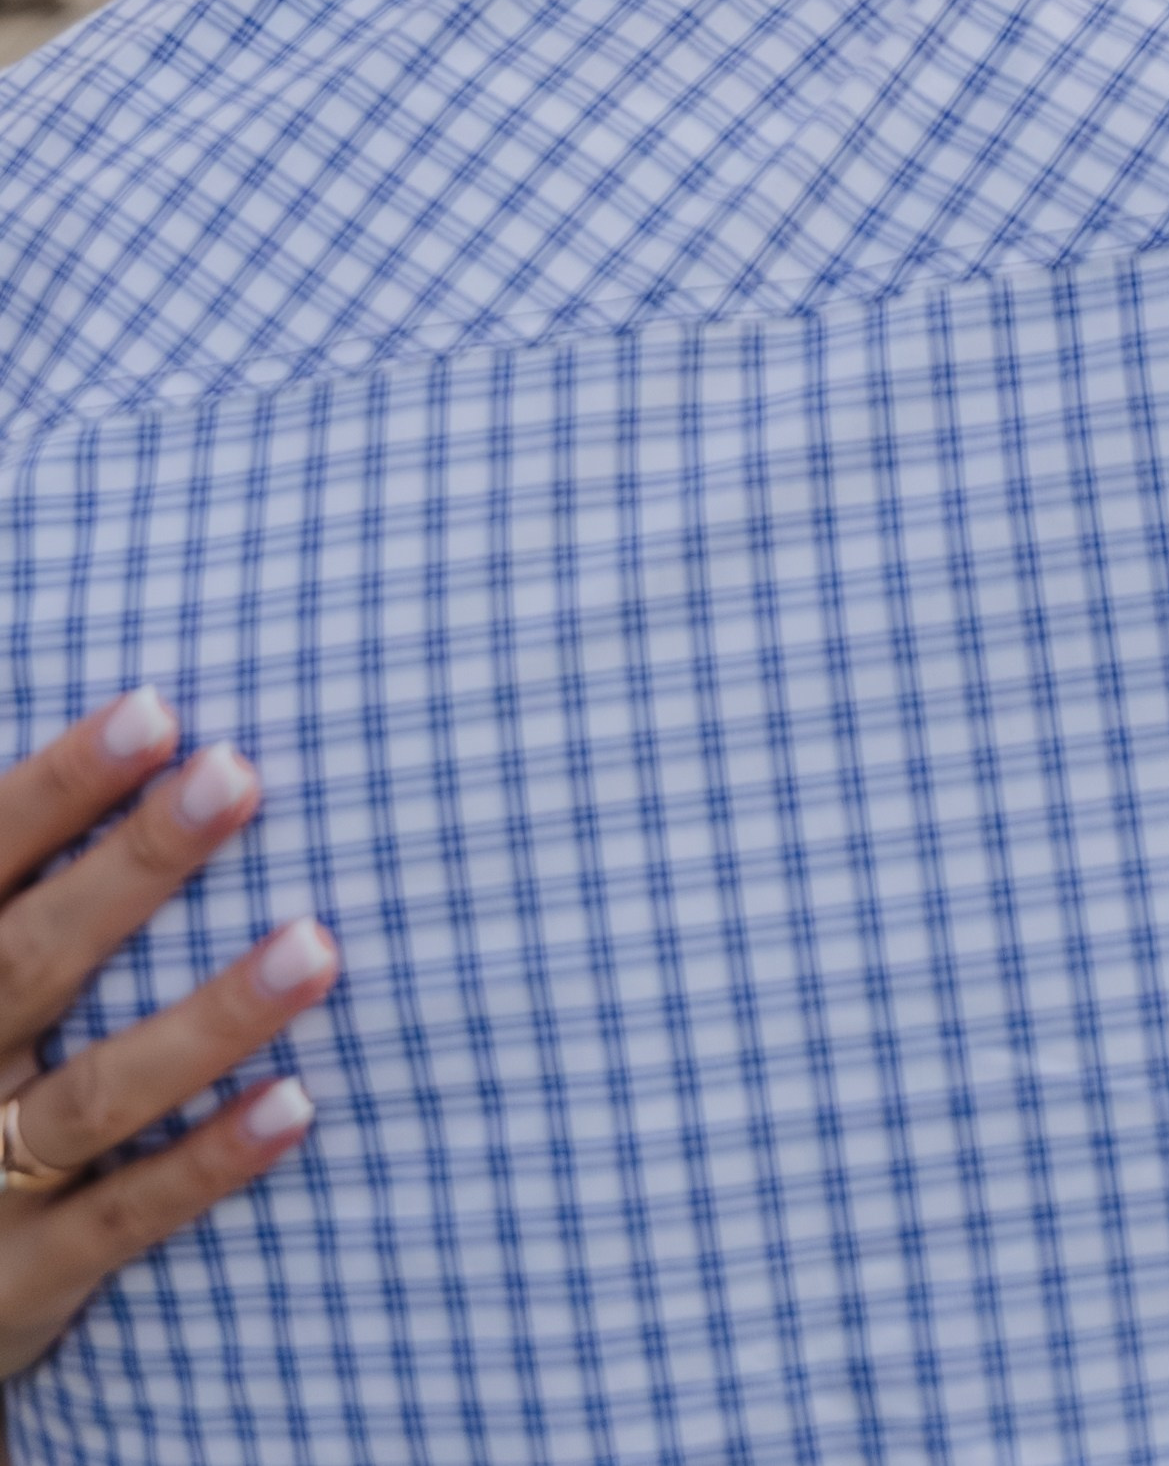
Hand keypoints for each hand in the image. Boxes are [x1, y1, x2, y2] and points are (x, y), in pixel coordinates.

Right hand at [0, 690, 337, 1382]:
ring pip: (96, 1094)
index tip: (157, 709)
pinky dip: (208, 1161)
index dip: (58, 787)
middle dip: (137, 867)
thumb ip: (28, 886)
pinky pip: (123, 1217)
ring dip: (209, 1018)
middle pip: (31, 961)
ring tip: (316, 945)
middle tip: (240, 774)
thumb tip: (152, 720)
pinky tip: (298, 1105)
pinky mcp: (21, 1281)